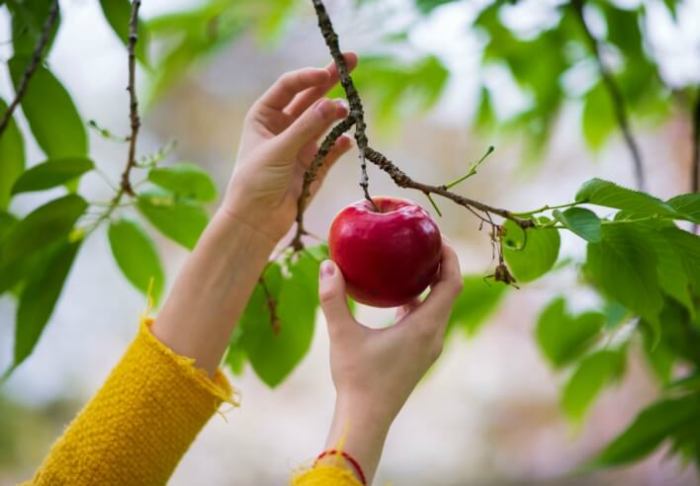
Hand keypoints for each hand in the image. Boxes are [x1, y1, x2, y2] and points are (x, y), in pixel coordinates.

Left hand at [222, 53, 357, 243]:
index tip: (326, 74)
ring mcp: (301, 145)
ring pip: (324, 121)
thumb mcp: (279, 150)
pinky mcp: (315, 165)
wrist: (256, 221)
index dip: (308, 77)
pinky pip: (332, 149)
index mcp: (265, 116)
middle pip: (310, 97)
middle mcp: (284, 126)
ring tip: (349, 111)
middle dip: (330, 80)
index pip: (289, 87)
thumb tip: (335, 104)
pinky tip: (347, 141)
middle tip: (352, 62)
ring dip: (336, 114)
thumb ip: (307, 127)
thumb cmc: (255, 182)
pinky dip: (341, 144)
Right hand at [317, 242, 462, 481]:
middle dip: (440, 265)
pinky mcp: (419, 355)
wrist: (365, 418)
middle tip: (422, 243)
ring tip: (409, 263)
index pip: (452, 283)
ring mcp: (428, 348)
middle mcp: (434, 336)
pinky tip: (395, 297)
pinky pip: (426, 320)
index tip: (438, 237)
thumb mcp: (342, 334)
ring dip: (429, 284)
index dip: (450, 257)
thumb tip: (327, 264)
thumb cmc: (357, 378)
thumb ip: (333, 298)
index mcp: (425, 327)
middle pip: (448, 291)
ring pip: (437, 307)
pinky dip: (418, 302)